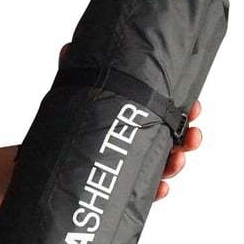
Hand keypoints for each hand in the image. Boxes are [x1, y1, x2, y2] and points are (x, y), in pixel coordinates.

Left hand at [59, 43, 202, 201]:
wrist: (47, 164)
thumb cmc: (67, 128)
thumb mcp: (73, 98)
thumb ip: (74, 75)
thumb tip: (68, 49)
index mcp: (134, 120)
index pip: (166, 114)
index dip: (186, 112)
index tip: (196, 106)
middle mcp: (136, 143)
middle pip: (173, 142)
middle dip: (188, 138)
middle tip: (192, 135)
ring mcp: (130, 168)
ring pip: (164, 168)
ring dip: (176, 165)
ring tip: (178, 160)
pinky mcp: (120, 190)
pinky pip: (144, 194)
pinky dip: (155, 193)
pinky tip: (159, 189)